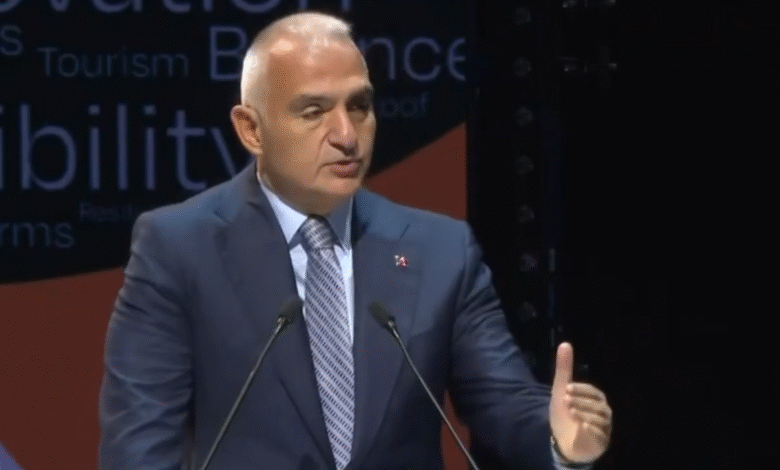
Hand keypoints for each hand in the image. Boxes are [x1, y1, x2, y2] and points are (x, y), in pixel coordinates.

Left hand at [549, 342, 611, 463]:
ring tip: (570, 412)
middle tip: (565, 400)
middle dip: (581, 402)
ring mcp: (603, 428)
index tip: (566, 389)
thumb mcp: (561, 389)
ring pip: (598, 419)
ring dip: (584, 414)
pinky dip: (591, 430)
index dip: (580, 390)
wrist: (562, 439)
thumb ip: (564, 368)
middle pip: (597, 405)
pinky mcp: (601, 442)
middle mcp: (603, 412)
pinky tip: (581, 426)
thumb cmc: (565, 412)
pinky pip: (600, 435)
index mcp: (596, 399)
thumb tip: (565, 344)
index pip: (592, 392)